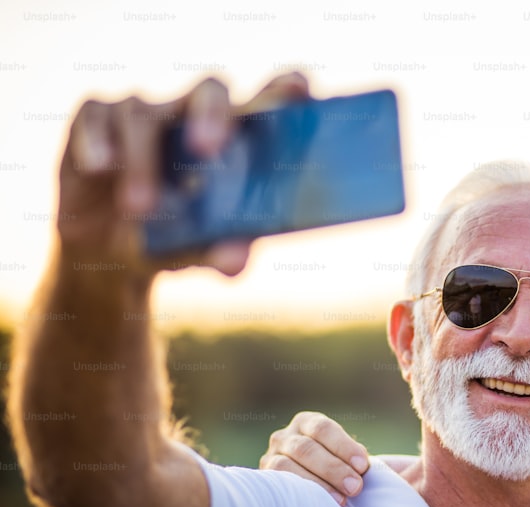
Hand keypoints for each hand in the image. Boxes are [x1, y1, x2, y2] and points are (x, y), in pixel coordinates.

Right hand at [57, 72, 311, 277]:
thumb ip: (220, 251)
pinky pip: (96, 115)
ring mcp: (143, 113)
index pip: (268, 99)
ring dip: (142, 161)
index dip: (285, 88)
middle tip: (208, 149)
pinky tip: (100, 167)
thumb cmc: (171, 240)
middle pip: (210, 90)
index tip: (299, 92)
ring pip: (145, 116)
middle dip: (212, 114)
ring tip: (140, 209)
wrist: (105, 255)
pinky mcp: (95, 119)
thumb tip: (235, 260)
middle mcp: (190, 115)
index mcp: (233, 140)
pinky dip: (98, 141)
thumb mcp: (197, 251)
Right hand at [261, 411, 370, 504]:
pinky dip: (299, 495)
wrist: (310, 486)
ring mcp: (270, 457)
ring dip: (316, 484)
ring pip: (287, 468)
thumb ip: (358, 457)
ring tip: (342, 501)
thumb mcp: (345, 456)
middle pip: (306, 449)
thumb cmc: (338, 470)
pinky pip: (276, 485)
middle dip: (333, 469)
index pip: (324, 429)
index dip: (343, 446)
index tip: (363, 466)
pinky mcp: (264, 480)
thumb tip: (387, 467)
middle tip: (356, 487)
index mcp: (307, 422)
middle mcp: (285, 436)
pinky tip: (317, 506)